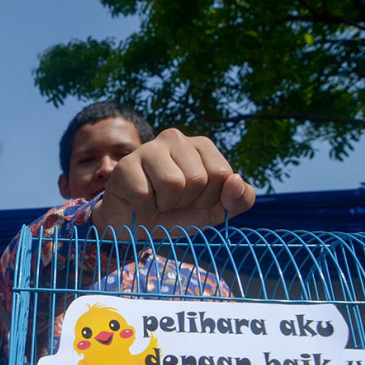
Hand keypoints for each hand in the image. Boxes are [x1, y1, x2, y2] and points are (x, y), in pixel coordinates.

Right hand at [91, 128, 254, 233]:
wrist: (135, 226)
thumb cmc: (175, 213)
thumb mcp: (214, 211)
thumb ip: (240, 200)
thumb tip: (236, 182)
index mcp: (201, 145)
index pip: (222, 174)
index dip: (209, 199)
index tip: (194, 201)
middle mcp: (175, 138)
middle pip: (197, 179)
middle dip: (186, 202)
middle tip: (171, 202)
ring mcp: (148, 148)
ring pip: (172, 183)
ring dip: (164, 204)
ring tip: (156, 201)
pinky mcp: (125, 165)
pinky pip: (145, 195)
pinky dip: (143, 208)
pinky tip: (138, 202)